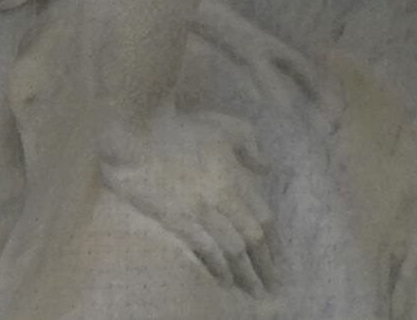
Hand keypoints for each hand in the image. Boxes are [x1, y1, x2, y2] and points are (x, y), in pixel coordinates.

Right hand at [94, 113, 273, 295]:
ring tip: (253, 289)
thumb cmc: (181, 126)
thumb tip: (265, 169)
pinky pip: (205, 248)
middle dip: (265, 264)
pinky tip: (224, 279)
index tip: (278, 259)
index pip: (263, 217)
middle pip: (253, 237)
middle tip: (271, 284)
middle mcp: (223, 196)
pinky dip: (218, 266)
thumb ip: (250, 146)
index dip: (274, 242)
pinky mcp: (177, 219)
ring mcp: (200, 209)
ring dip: (246, 272)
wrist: (138, 131)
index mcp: (235, 176)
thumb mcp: (224, 126)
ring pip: (234, 248)